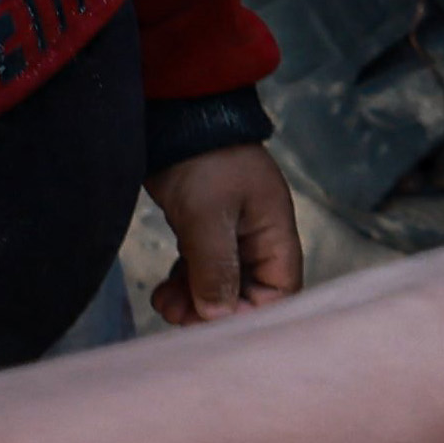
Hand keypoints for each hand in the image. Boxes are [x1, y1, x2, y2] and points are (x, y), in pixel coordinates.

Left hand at [145, 142, 304, 326]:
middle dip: (214, 311)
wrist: (175, 118)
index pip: (280, 291)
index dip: (252, 314)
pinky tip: (163, 292)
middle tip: (180, 320)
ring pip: (220, 283)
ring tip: (165, 306)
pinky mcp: (204, 229)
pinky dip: (184, 284)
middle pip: (248, 292)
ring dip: (194, 300)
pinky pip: (201, 269)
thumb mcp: (207, 218)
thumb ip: (216, 269)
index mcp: (274, 232)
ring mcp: (231, 233)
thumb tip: (218, 316)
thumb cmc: (202, 161)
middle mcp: (257, 237)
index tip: (214, 324)